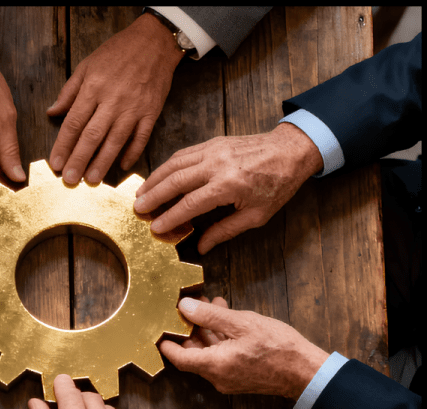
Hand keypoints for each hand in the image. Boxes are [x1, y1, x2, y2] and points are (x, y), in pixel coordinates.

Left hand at [47, 12, 184, 184]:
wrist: (154, 42)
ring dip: (103, 162)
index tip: (55, 164)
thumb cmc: (117, 52)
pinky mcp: (152, 111)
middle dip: (79, 160)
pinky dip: (132, 153)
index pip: (74, 122)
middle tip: (70, 180)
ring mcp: (134, 107)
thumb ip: (69, 92)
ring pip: (115, 140)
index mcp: (93, 87)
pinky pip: (141, 137)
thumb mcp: (87, 65)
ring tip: (91, 180)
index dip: (63, 145)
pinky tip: (122, 166)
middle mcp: (113, 100)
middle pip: (92, 135)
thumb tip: (51, 112)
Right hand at [134, 122, 323, 253]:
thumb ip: (226, 230)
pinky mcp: (212, 142)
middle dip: (153, 195)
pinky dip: (167, 166)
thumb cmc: (277, 185)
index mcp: (229, 185)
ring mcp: (213, 150)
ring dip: (155, 179)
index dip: (170, 217)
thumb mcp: (256, 215)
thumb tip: (201, 246)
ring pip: (174, 164)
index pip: (190, 203)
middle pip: (175, 181)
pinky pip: (183, 154)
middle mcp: (217, 165)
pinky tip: (159, 177)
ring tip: (141, 193)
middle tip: (137, 208)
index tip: (155, 227)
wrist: (290, 151)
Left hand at [158, 296, 329, 398]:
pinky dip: (221, 337)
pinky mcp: (241, 375)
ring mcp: (230, 377)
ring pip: (209, 352)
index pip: (178, 358)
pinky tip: (227, 315)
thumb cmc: (278, 348)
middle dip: (189, 328)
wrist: (308, 372)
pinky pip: (223, 355)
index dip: (166, 343)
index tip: (157, 329)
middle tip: (189, 306)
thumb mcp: (241, 324)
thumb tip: (184, 307)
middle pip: (193, 353)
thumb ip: (210, 316)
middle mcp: (218, 376)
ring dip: (207, 329)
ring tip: (211, 304)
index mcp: (214, 365)